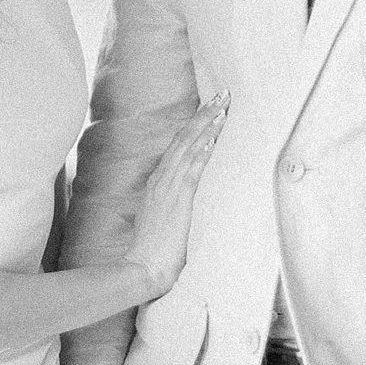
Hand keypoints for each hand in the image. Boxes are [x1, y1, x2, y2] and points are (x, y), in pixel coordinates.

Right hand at [127, 93, 228, 299]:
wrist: (143, 269)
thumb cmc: (153, 250)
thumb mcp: (161, 219)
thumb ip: (170, 202)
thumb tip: (183, 197)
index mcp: (157, 182)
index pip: (178, 144)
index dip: (195, 124)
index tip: (210, 108)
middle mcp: (161, 179)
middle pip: (184, 138)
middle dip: (204, 114)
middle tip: (222, 95)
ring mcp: (167, 188)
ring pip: (188, 149)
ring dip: (207, 126)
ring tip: (223, 108)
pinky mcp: (176, 201)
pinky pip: (191, 171)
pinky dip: (201, 153)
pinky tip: (212, 139)